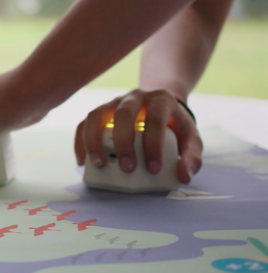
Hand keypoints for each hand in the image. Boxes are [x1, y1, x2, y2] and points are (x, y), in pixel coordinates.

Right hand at [74, 89, 201, 183]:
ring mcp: (114, 102)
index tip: (153, 169)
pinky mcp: (100, 112)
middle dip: (123, 142)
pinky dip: (81, 141)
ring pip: (97, 115)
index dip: (153, 144)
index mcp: (160, 100)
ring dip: (94, 140)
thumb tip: (183, 176)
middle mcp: (135, 97)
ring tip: (99, 164)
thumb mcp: (191, 138)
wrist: (160, 105)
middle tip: (127, 168)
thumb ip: (191, 157)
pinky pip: (84, 123)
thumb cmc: (175, 125)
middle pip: (124, 114)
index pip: (155, 118)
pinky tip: (82, 160)